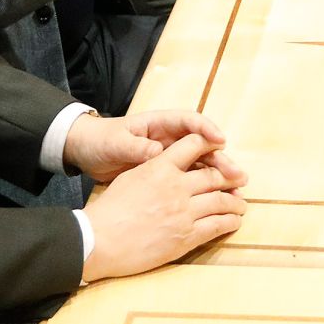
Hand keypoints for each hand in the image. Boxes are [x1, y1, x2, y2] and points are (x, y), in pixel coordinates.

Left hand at [61, 109, 243, 184]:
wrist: (86, 153)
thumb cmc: (101, 141)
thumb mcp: (116, 143)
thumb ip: (136, 146)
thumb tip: (156, 151)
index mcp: (159, 124)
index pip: (190, 122)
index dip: (207, 130)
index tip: (220, 141)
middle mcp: (170, 138)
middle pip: (202, 146)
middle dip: (220, 159)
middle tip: (237, 175)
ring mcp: (169, 156)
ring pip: (200, 164)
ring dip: (217, 177)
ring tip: (235, 192)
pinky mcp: (165, 173)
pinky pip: (189, 179)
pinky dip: (203, 189)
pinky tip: (216, 202)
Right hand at [79, 133, 248, 281]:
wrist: (98, 241)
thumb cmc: (109, 210)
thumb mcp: (130, 177)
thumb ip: (154, 168)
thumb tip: (168, 163)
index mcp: (161, 167)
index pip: (193, 145)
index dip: (210, 144)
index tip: (220, 146)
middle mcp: (176, 187)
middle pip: (213, 175)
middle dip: (230, 176)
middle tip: (240, 179)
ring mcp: (183, 212)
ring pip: (221, 201)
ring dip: (235, 201)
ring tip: (240, 203)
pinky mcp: (185, 237)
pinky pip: (216, 226)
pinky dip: (229, 222)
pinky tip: (234, 221)